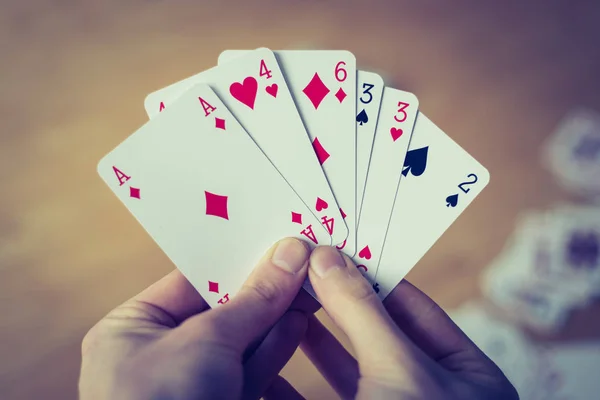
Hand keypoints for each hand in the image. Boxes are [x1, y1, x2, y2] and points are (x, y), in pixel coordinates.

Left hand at [79, 238, 310, 399]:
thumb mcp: (207, 340)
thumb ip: (252, 297)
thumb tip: (289, 253)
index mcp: (132, 330)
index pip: (190, 281)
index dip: (233, 259)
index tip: (271, 241)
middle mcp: (158, 355)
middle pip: (219, 310)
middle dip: (261, 288)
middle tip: (298, 260)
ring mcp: (190, 384)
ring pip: (240, 340)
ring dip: (274, 315)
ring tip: (305, 284)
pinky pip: (249, 370)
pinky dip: (275, 348)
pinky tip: (297, 323)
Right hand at [296, 246, 518, 399]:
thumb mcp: (399, 370)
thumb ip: (363, 313)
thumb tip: (327, 259)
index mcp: (469, 377)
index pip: (418, 308)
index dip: (376, 275)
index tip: (339, 248)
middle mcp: (433, 392)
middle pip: (380, 333)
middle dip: (341, 300)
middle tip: (308, 264)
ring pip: (353, 363)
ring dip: (318, 332)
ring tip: (290, 296)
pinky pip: (330, 391)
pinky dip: (305, 372)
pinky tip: (282, 347)